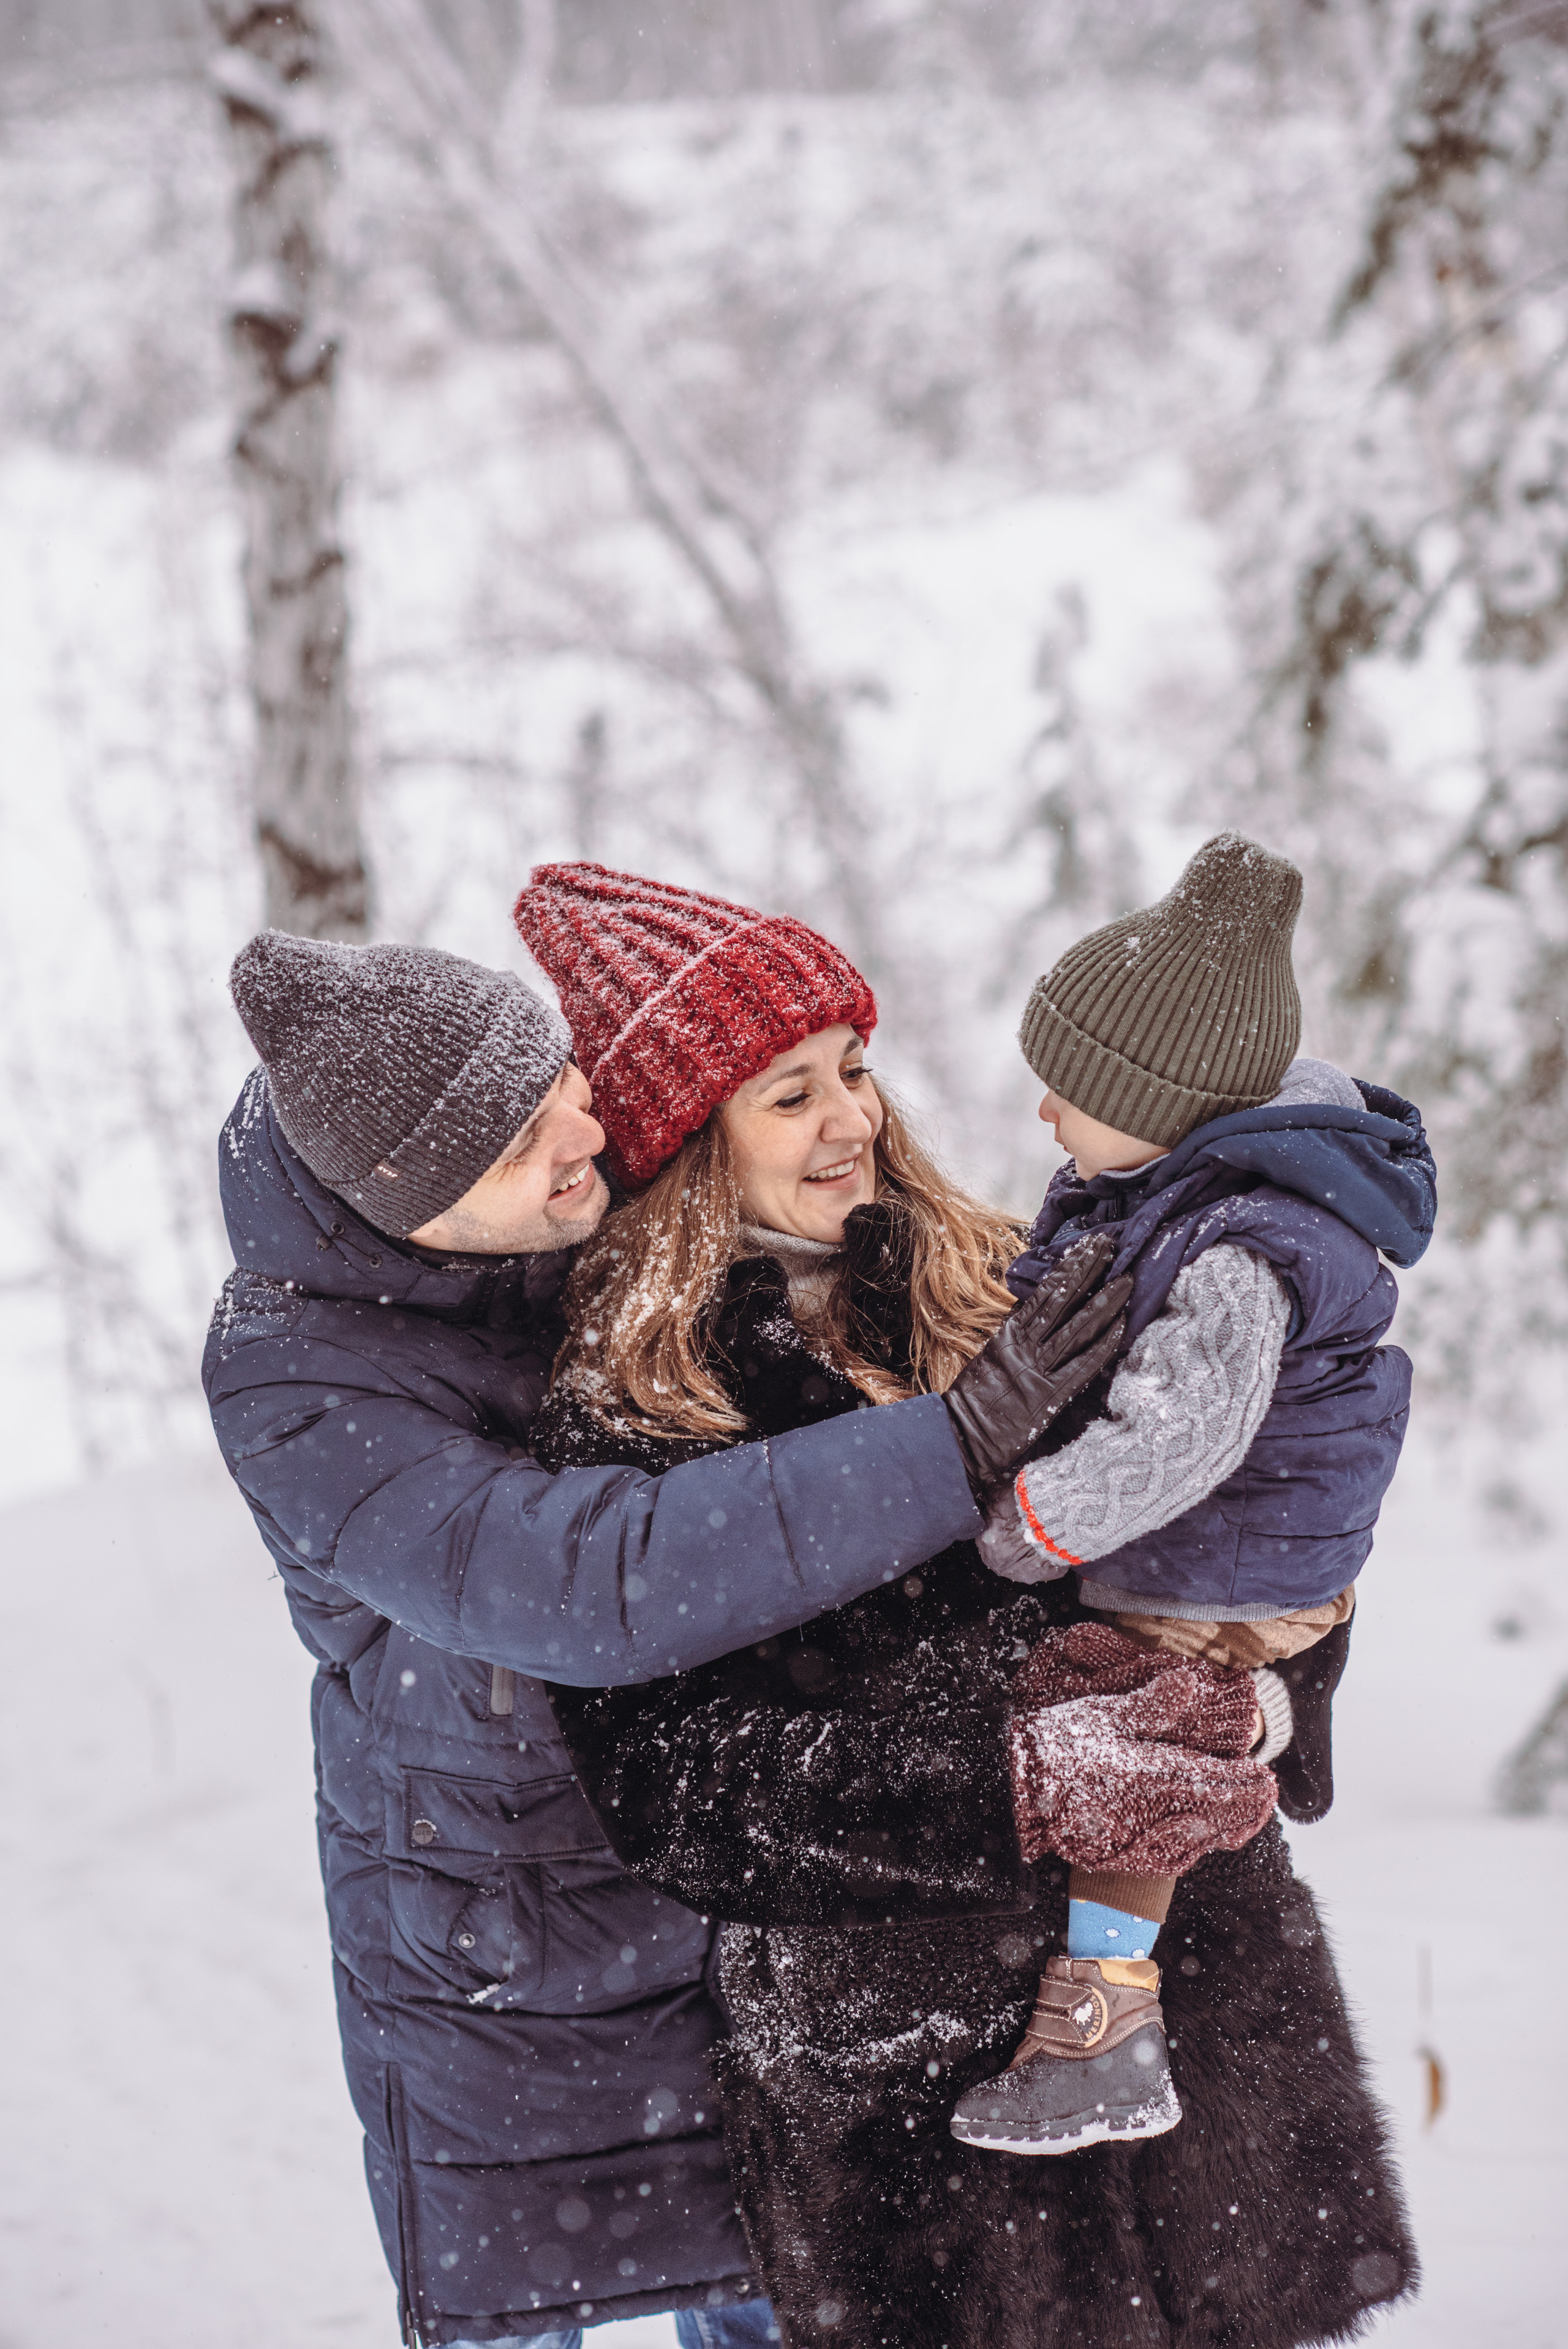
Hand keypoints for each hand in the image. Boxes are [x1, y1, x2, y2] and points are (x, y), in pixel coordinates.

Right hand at [942, 1233, 1130, 1495]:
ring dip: (1104, 1302)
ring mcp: (1038, 1370)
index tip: (1087, 1246)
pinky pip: (1082, 1367)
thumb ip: (1015, 1340)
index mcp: (1008, 1336)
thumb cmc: (972, 1406)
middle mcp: (1024, 1346)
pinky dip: (1102, 1346)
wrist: (957, 1440)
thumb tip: (1037, 1316)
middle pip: (1063, 1300)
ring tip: (1126, 1279)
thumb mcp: (991, 1361)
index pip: (1045, 1293)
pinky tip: (1121, 1326)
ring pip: (1077, 1327)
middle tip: (1111, 1243)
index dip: (1069, 1268)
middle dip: (1089, 1270)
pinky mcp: (1049, 1397)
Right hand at [1009, 1666, 1277, 1874]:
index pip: (1212, 1781)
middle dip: (1245, 1807)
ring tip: (1246, 1818)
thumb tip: (1190, 1684)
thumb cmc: (1058, 1746)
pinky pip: (1169, 1859)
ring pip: (1197, 1840)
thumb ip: (1150, 1705)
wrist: (1015, 1793)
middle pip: (1213, 1816)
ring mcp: (1138, 1840)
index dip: (1243, 1783)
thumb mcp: (1102, 1714)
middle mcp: (1151, 1814)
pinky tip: (1200, 1840)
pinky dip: (1193, 1848)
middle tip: (1264, 1796)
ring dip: (1226, 1828)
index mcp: (1151, 1775)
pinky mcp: (1122, 1856)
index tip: (1265, 1776)